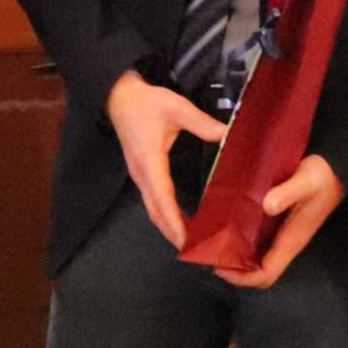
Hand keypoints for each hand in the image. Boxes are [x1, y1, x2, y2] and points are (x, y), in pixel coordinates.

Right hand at [105, 71, 227, 248]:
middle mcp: (142, 174)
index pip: (162, 198)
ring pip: (153, 210)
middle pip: (156, 213)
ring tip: (193, 243)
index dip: (175, 222)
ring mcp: (139, 176)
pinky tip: (183, 222)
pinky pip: (154, 202)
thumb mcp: (176, 107)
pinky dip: (167, 216)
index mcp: (150, 161)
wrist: (118, 95)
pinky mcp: (142, 174)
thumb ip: (203, 123)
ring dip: (170, 228)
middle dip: (174, 234)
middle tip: (198, 252)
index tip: (188, 241)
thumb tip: (229, 136)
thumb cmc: (145, 102)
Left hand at [217, 154, 344, 288]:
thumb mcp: (306, 180)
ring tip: (212, 242)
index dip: (242, 277)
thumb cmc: (323, 175)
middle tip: (209, 254)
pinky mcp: (280, 222)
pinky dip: (240, 240)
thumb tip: (267, 205)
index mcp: (292, 239)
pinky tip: (226, 226)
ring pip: (257, 256)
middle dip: (234, 269)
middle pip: (258, 270)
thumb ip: (288, 192)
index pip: (267, 273)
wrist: (337, 167)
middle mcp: (286, 241)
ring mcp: (283, 233)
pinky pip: (257, 240)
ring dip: (235, 255)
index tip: (218, 266)